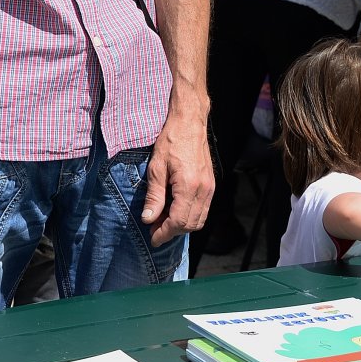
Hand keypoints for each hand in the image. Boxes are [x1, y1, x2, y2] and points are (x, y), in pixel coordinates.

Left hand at [141, 112, 212, 247]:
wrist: (189, 123)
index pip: (178, 221)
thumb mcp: (156, 168)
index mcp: (189, 186)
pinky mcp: (211, 185)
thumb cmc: (171, 142)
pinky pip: (203, 210)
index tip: (152, 238)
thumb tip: (149, 219)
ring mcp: (210, 188)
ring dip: (181, 226)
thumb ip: (154, 196)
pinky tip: (174, 211)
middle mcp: (204, 190)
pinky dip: (190, 216)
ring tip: (162, 221)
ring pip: (199, 220)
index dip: (164, 233)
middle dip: (172, 232)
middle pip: (190, 225)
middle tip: (154, 229)